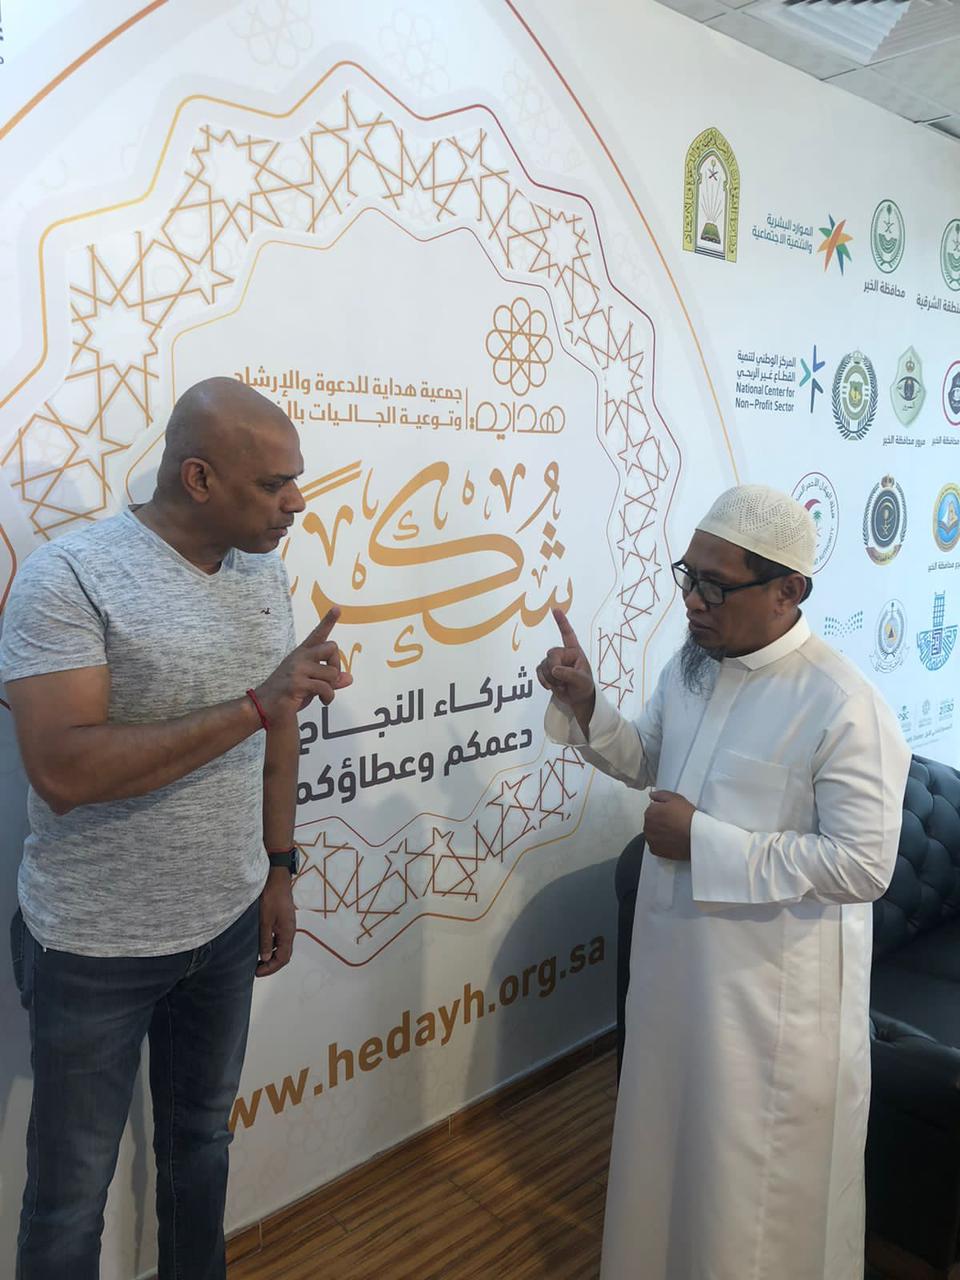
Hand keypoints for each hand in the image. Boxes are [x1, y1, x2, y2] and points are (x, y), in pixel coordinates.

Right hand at [255, 606, 352, 720]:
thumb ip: (329, 680)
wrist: (263, 706)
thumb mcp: (310, 685)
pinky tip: (323, 701)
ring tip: (322, 694)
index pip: (317, 634)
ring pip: (331, 672)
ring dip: (331, 686)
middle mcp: (300, 657)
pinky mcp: (298, 683)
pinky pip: (326, 687)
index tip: (337, 608)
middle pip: (331, 647)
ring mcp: (298, 669)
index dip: (328, 621)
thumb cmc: (287, 694)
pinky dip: (328, 696)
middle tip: (330, 678)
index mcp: (301, 654)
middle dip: (336, 664)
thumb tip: (349, 678)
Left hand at [256, 867, 295, 976]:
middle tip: (256, 970)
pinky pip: (279, 938)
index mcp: (288, 932)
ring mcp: (287, 925)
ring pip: (282, 947)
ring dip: (271, 956)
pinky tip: (261, 945)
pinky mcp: (283, 920)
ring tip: (256, 960)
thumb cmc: (271, 897)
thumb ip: (266, 940)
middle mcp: (290, 931)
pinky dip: (271, 946)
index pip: (283, 958)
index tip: (257, 973)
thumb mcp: (265, 920)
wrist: (276, 878)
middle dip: (271, 965)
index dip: (271, 968)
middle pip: (284, 955)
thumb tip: (265, 958)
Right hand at [536, 608, 594, 730]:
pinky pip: (538, 672)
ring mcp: (553, 662)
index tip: (555, 610)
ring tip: (561, 685)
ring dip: (550, 679)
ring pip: (543, 665)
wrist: (578, 699)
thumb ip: (569, 674)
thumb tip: (554, 669)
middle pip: (551, 655)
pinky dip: (544, 681)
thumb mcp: (582, 681)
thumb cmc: (584, 686)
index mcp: (575, 652)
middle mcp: (563, 654)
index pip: (568, 634)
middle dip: (554, 670)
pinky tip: (552, 686)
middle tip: (562, 681)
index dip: (562, 622)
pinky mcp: (546, 671)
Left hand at [643, 790, 694, 860]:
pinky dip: (661, 843)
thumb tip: (652, 795)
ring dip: (659, 832)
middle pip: (651, 822)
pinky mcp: (655, 850)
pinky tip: (671, 840)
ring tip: (673, 832)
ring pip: (652, 834)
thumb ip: (660, 795)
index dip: (662, 811)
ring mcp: (650, 839)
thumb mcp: (675, 798)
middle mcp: (647, 826)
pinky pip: (655, 845)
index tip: (670, 814)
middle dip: (659, 822)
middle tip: (673, 823)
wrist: (696, 835)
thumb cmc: (687, 816)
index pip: (651, 810)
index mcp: (649, 812)